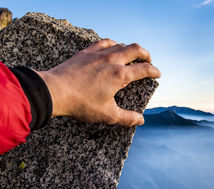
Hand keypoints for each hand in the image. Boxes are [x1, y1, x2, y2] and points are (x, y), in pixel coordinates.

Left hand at [36, 39, 160, 126]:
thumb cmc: (81, 104)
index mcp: (120, 75)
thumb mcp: (107, 115)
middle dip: (146, 54)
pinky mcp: (86, 52)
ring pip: (120, 44)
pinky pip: (103, 42)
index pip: (144, 69)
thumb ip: (126, 118)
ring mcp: (98, 54)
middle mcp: (112, 60)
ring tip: (132, 54)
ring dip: (130, 48)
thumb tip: (140, 120)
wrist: (55, 91)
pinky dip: (112, 43)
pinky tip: (111, 46)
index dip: (154, 71)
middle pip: (136, 49)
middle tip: (149, 59)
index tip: (158, 73)